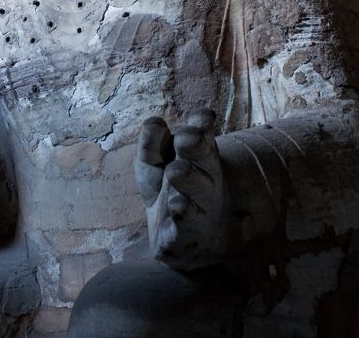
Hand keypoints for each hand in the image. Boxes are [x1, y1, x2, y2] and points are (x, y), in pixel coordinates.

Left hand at [135, 109, 228, 270]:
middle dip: (195, 150)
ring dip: (187, 183)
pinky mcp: (185, 237)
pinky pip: (185, 228)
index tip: (201, 117)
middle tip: (185, 138)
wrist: (188, 241)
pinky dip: (181, 219)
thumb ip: (152, 144)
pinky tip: (177, 207)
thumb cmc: (168, 191)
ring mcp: (199, 211)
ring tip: (175, 171)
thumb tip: (153, 122)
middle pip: (203, 165)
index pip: (204, 140)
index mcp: (201, 161)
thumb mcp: (154, 164)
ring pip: (196, 195)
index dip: (202, 128)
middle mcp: (205, 184)